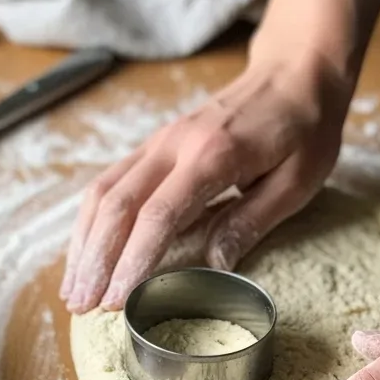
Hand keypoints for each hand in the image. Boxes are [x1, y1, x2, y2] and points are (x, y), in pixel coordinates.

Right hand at [61, 48, 351, 312]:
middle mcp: (175, 144)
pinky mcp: (154, 145)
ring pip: (103, 192)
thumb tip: (214, 265)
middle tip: (83, 307)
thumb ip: (252, 220)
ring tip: (74, 290)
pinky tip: (85, 252)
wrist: (294, 72)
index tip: (118, 302)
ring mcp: (159, 141)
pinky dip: (91, 222)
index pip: (159, 215)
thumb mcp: (298, 180)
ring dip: (84, 244)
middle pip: (118, 206)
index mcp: (213, 155)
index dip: (133, 263)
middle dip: (96, 261)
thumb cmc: (305, 129)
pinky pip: (110, 183)